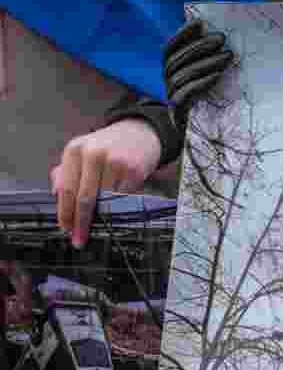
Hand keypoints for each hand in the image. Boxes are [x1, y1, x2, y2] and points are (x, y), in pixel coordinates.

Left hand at [51, 119, 162, 249]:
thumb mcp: (82, 152)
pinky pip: (123, 198)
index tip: (65, 227)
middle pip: (84, 198)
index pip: (66, 189)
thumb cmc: (108, 146)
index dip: (65, 212)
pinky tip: (118, 206)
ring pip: (105, 201)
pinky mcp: (134, 170)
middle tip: (79, 237)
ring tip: (99, 224)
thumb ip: (66, 172)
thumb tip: (56, 195)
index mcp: (75, 150)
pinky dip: (119, 206)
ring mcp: (115, 161)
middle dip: (80, 222)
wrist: (140, 132)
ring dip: (101, 217)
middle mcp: (93, 153)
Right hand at [163, 19, 235, 114]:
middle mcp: (166, 81)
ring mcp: (170, 96)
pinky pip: (186, 94)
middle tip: (222, 38)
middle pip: (177, 59)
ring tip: (228, 56)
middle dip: (201, 46)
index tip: (201, 22)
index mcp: (170, 70)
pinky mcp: (178, 111)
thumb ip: (205, 59)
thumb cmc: (205, 100)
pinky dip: (202, 83)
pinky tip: (217, 75)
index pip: (170, 48)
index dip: (183, 34)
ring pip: (183, 75)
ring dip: (207, 62)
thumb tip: (218, 35)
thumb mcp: (204, 77)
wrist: (196, 133)